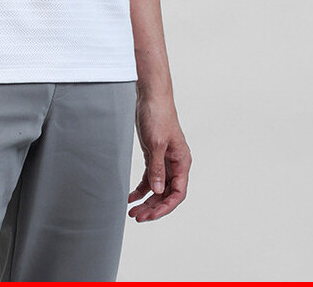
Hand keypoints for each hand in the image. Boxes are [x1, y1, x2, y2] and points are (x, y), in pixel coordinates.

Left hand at [128, 94, 190, 221]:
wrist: (150, 96)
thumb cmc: (158, 115)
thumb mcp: (157, 143)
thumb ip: (157, 168)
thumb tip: (157, 191)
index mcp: (182, 162)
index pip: (178, 193)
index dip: (165, 207)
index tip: (151, 216)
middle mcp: (175, 164)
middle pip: (166, 194)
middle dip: (153, 207)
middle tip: (137, 217)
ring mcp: (164, 161)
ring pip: (157, 188)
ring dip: (146, 201)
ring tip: (133, 212)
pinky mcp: (153, 155)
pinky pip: (149, 178)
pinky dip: (141, 189)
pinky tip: (130, 197)